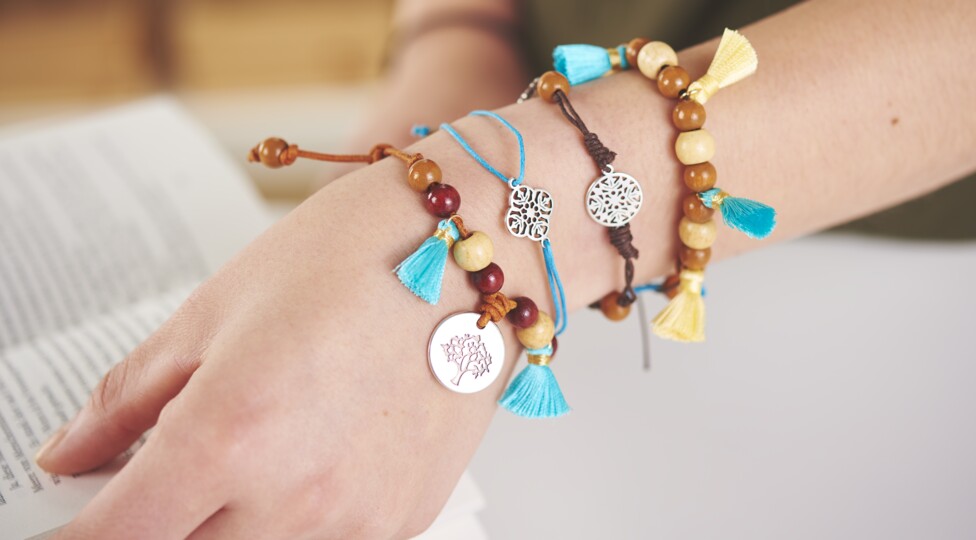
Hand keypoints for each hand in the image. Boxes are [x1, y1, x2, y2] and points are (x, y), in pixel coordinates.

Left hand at [36, 161, 513, 538]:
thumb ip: (130, 396)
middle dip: (160, 524)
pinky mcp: (402, 520)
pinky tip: (314, 456)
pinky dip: (298, 518)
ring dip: (231, 522)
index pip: (117, 536)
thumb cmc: (356, 253)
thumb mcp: (216, 309)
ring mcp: (357, 520)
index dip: (79, 535)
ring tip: (254, 451)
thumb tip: (72, 452)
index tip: (76, 523)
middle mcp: (296, 496)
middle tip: (170, 472)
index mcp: (231, 433)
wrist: (476, 249)